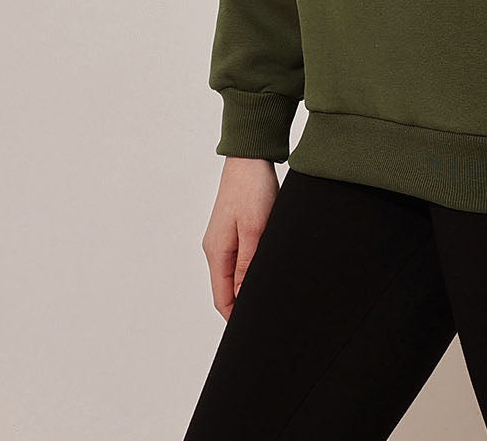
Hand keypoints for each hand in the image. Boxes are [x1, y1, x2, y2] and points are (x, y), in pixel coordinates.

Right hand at [201, 156, 279, 320]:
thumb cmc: (252, 189)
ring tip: (270, 294)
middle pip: (226, 289)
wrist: (251, 156)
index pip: (222, 299)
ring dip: (248, 286)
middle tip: (268, 315)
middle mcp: (216, 248)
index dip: (236, 319)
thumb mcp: (254, 229)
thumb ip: (248, 265)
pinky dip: (251, 269)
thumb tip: (243, 298)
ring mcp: (224, 239)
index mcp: (216, 252)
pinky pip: (240, 259)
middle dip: (243, 305)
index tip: (254, 330)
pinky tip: (267, 268)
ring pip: (234, 274)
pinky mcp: (235, 229)